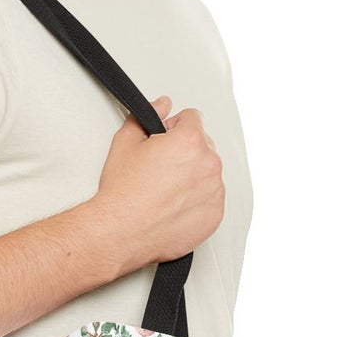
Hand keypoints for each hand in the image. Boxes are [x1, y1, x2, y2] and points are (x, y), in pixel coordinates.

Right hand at [94, 92, 225, 272]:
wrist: (121, 232)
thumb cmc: (123, 193)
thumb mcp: (126, 142)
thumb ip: (149, 115)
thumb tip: (163, 105)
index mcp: (190, 141)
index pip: (193, 118)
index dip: (174, 127)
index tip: (163, 141)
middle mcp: (209, 164)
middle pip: (204, 144)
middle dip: (185, 151)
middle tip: (160, 168)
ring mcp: (215, 191)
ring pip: (208, 172)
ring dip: (192, 175)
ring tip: (165, 189)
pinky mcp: (215, 215)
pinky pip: (211, 198)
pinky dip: (197, 200)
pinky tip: (173, 205)